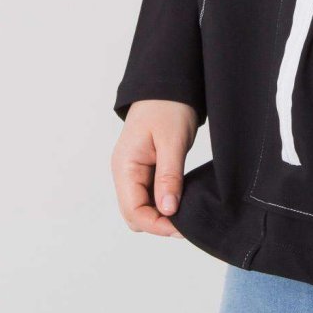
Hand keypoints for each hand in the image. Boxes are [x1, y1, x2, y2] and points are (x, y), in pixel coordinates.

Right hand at [111, 99, 198, 236]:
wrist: (169, 83)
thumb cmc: (168, 106)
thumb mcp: (172, 141)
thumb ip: (168, 177)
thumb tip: (167, 211)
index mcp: (125, 166)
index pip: (133, 211)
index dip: (156, 224)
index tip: (181, 228)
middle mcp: (125, 172)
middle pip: (135, 214)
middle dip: (158, 223)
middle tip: (188, 224)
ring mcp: (134, 171)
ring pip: (142, 206)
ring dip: (161, 214)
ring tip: (188, 214)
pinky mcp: (146, 168)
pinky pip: (150, 194)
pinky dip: (164, 202)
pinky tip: (182, 201)